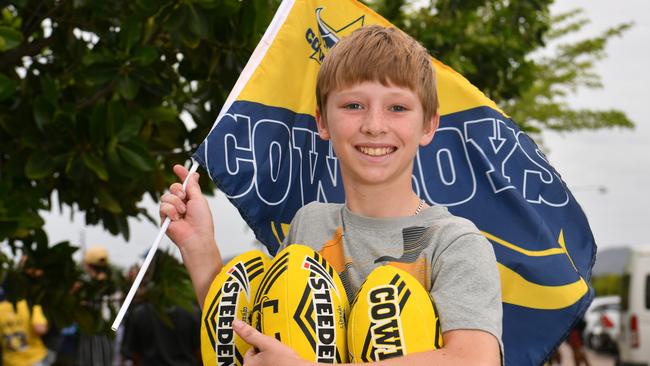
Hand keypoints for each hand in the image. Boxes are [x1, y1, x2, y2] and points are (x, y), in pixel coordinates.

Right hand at [160, 164, 221, 304]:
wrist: (196, 237)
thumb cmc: (202, 222)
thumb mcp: (199, 200)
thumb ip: (194, 187)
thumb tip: (193, 175)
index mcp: (191, 199)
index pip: (184, 183)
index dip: (181, 174)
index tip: (177, 167)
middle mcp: (180, 204)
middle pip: (173, 187)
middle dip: (179, 190)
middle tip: (185, 198)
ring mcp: (171, 211)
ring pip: (166, 195)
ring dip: (176, 203)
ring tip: (183, 212)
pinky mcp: (164, 218)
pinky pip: (163, 206)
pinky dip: (171, 210)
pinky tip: (177, 218)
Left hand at [233, 319, 309, 365]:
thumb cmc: (285, 361)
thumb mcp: (266, 342)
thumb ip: (250, 334)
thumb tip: (237, 324)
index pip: (249, 352)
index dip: (259, 345)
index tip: (267, 344)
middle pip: (256, 358)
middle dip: (265, 352)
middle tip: (275, 350)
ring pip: (265, 362)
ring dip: (270, 357)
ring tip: (281, 355)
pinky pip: (271, 364)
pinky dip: (276, 362)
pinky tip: (283, 361)